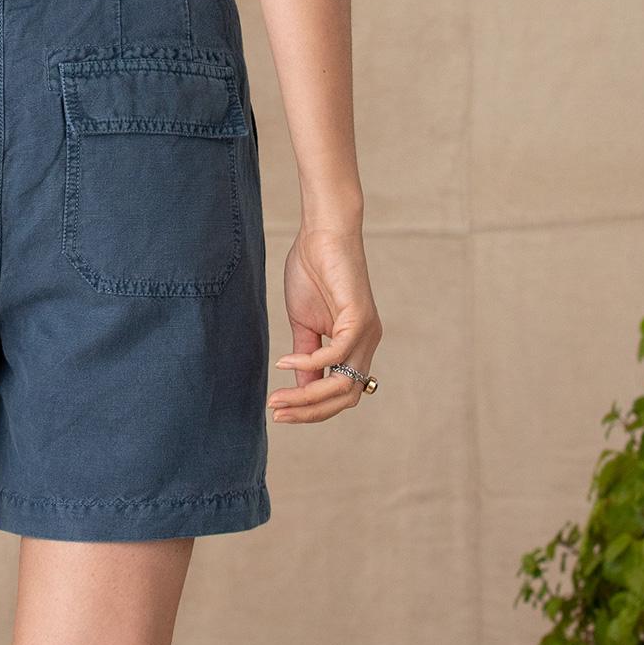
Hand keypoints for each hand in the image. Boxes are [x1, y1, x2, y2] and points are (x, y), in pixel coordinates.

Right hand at [267, 225, 381, 423]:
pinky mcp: (360, 318)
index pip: (339, 393)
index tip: (279, 411)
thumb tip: (302, 391)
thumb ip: (306, 357)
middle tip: (276, 412)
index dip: (311, 409)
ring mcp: (366, 333)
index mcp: (355, 345)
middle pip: (345, 397)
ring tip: (277, 399)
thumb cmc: (313, 270)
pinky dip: (310, 364)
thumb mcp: (304, 323)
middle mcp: (367, 344)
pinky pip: (337, 355)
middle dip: (309, 411)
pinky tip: (285, 362)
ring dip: (308, 397)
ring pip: (343, 383)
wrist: (322, 232)